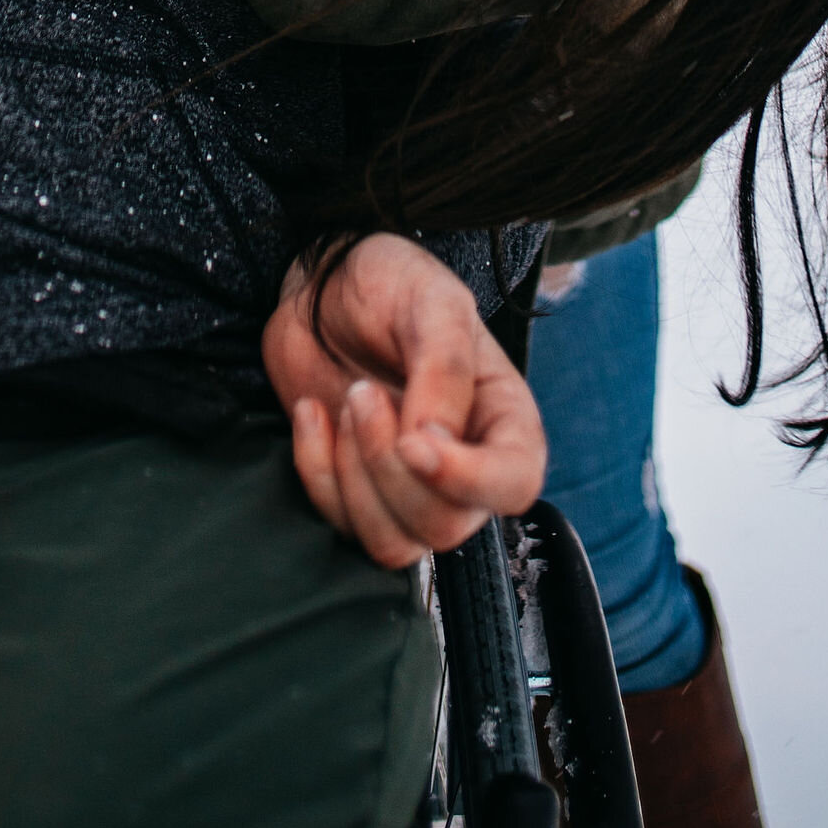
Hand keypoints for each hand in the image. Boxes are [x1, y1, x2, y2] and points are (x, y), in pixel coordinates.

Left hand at [262, 233, 546, 569]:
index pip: (515, 484)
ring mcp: (410, 488)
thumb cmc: (390, 284)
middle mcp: (466, 467)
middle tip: (362, 393)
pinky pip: (341, 527)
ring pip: (394, 544)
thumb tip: (433, 443)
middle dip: (389, 466)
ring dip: (354, 477)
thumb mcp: (430, 301)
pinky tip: (312, 413)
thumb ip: (443, 368)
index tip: (415, 441)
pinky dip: (316, 471)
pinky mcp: (357, 495)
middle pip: (444, 524)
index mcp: (502, 418)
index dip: (470, 480)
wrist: (321, 284)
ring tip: (346, 402)